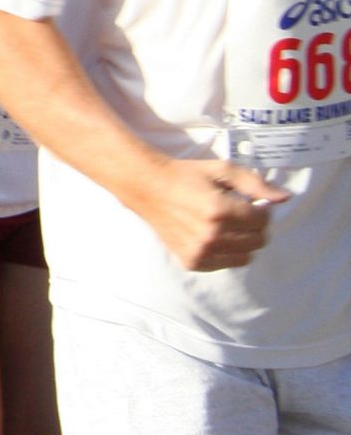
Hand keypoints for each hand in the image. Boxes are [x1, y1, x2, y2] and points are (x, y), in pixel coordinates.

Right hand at [133, 156, 290, 271]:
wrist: (147, 186)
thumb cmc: (186, 175)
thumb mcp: (222, 170)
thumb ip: (256, 184)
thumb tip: (285, 198)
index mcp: (220, 210)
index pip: (264, 221)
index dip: (262, 210)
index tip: (249, 203)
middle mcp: (211, 234)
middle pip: (259, 241)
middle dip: (255, 226)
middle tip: (238, 214)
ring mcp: (201, 251)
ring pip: (246, 256)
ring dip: (243, 241)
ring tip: (226, 226)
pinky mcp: (192, 261)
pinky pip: (226, 264)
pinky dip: (226, 253)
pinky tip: (213, 236)